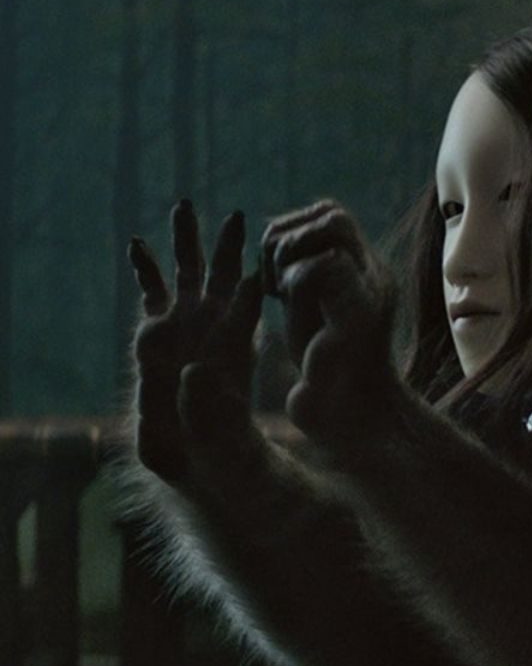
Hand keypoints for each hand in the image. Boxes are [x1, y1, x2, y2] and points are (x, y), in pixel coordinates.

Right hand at [129, 199, 261, 484]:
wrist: (200, 457)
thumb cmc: (223, 450)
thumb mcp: (223, 440)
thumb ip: (211, 411)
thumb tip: (193, 374)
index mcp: (238, 349)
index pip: (249, 310)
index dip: (251, 289)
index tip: (258, 269)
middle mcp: (213, 329)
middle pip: (224, 277)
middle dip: (227, 246)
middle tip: (236, 215)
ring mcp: (185, 326)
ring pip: (188, 274)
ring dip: (188, 242)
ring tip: (184, 207)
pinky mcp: (157, 333)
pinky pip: (152, 292)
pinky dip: (146, 268)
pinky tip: (138, 245)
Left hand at [260, 200, 395, 437]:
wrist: (357, 426)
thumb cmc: (330, 382)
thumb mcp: (312, 318)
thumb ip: (303, 281)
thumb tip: (275, 243)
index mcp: (365, 275)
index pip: (329, 216)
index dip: (290, 231)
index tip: (272, 275)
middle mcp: (375, 276)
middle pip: (333, 212)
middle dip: (287, 234)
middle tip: (271, 279)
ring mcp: (373, 291)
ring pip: (332, 226)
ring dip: (291, 252)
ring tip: (279, 291)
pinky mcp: (363, 313)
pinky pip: (325, 265)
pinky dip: (295, 280)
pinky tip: (287, 308)